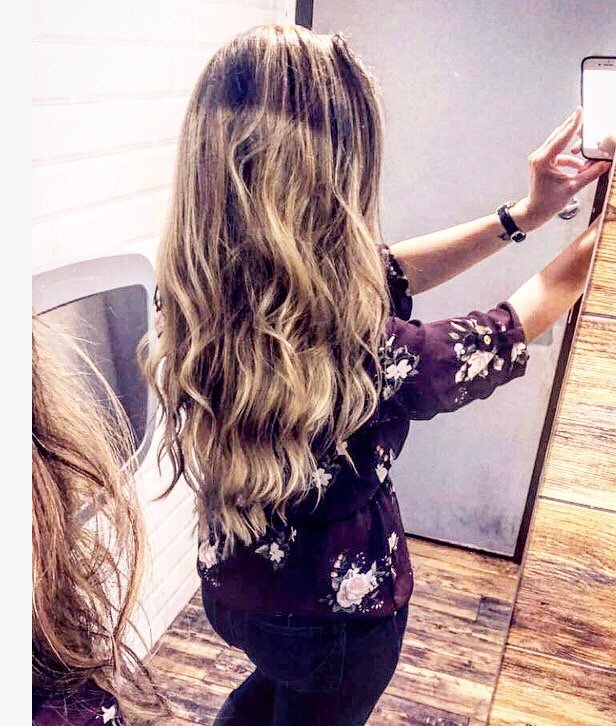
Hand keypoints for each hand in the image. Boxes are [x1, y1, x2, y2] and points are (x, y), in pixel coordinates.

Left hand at [512, 107, 610, 230]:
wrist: (535, 210)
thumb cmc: (549, 202)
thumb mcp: (573, 187)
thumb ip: (590, 174)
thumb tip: (605, 164)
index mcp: (543, 161)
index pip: (562, 138)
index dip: (573, 124)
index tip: (580, 111)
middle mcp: (538, 157)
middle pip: (558, 136)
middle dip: (572, 126)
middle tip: (582, 114)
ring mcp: (537, 158)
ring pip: (557, 143)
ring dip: (572, 144)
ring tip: (586, 148)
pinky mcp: (540, 161)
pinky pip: (557, 153)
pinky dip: (568, 157)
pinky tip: (579, 165)